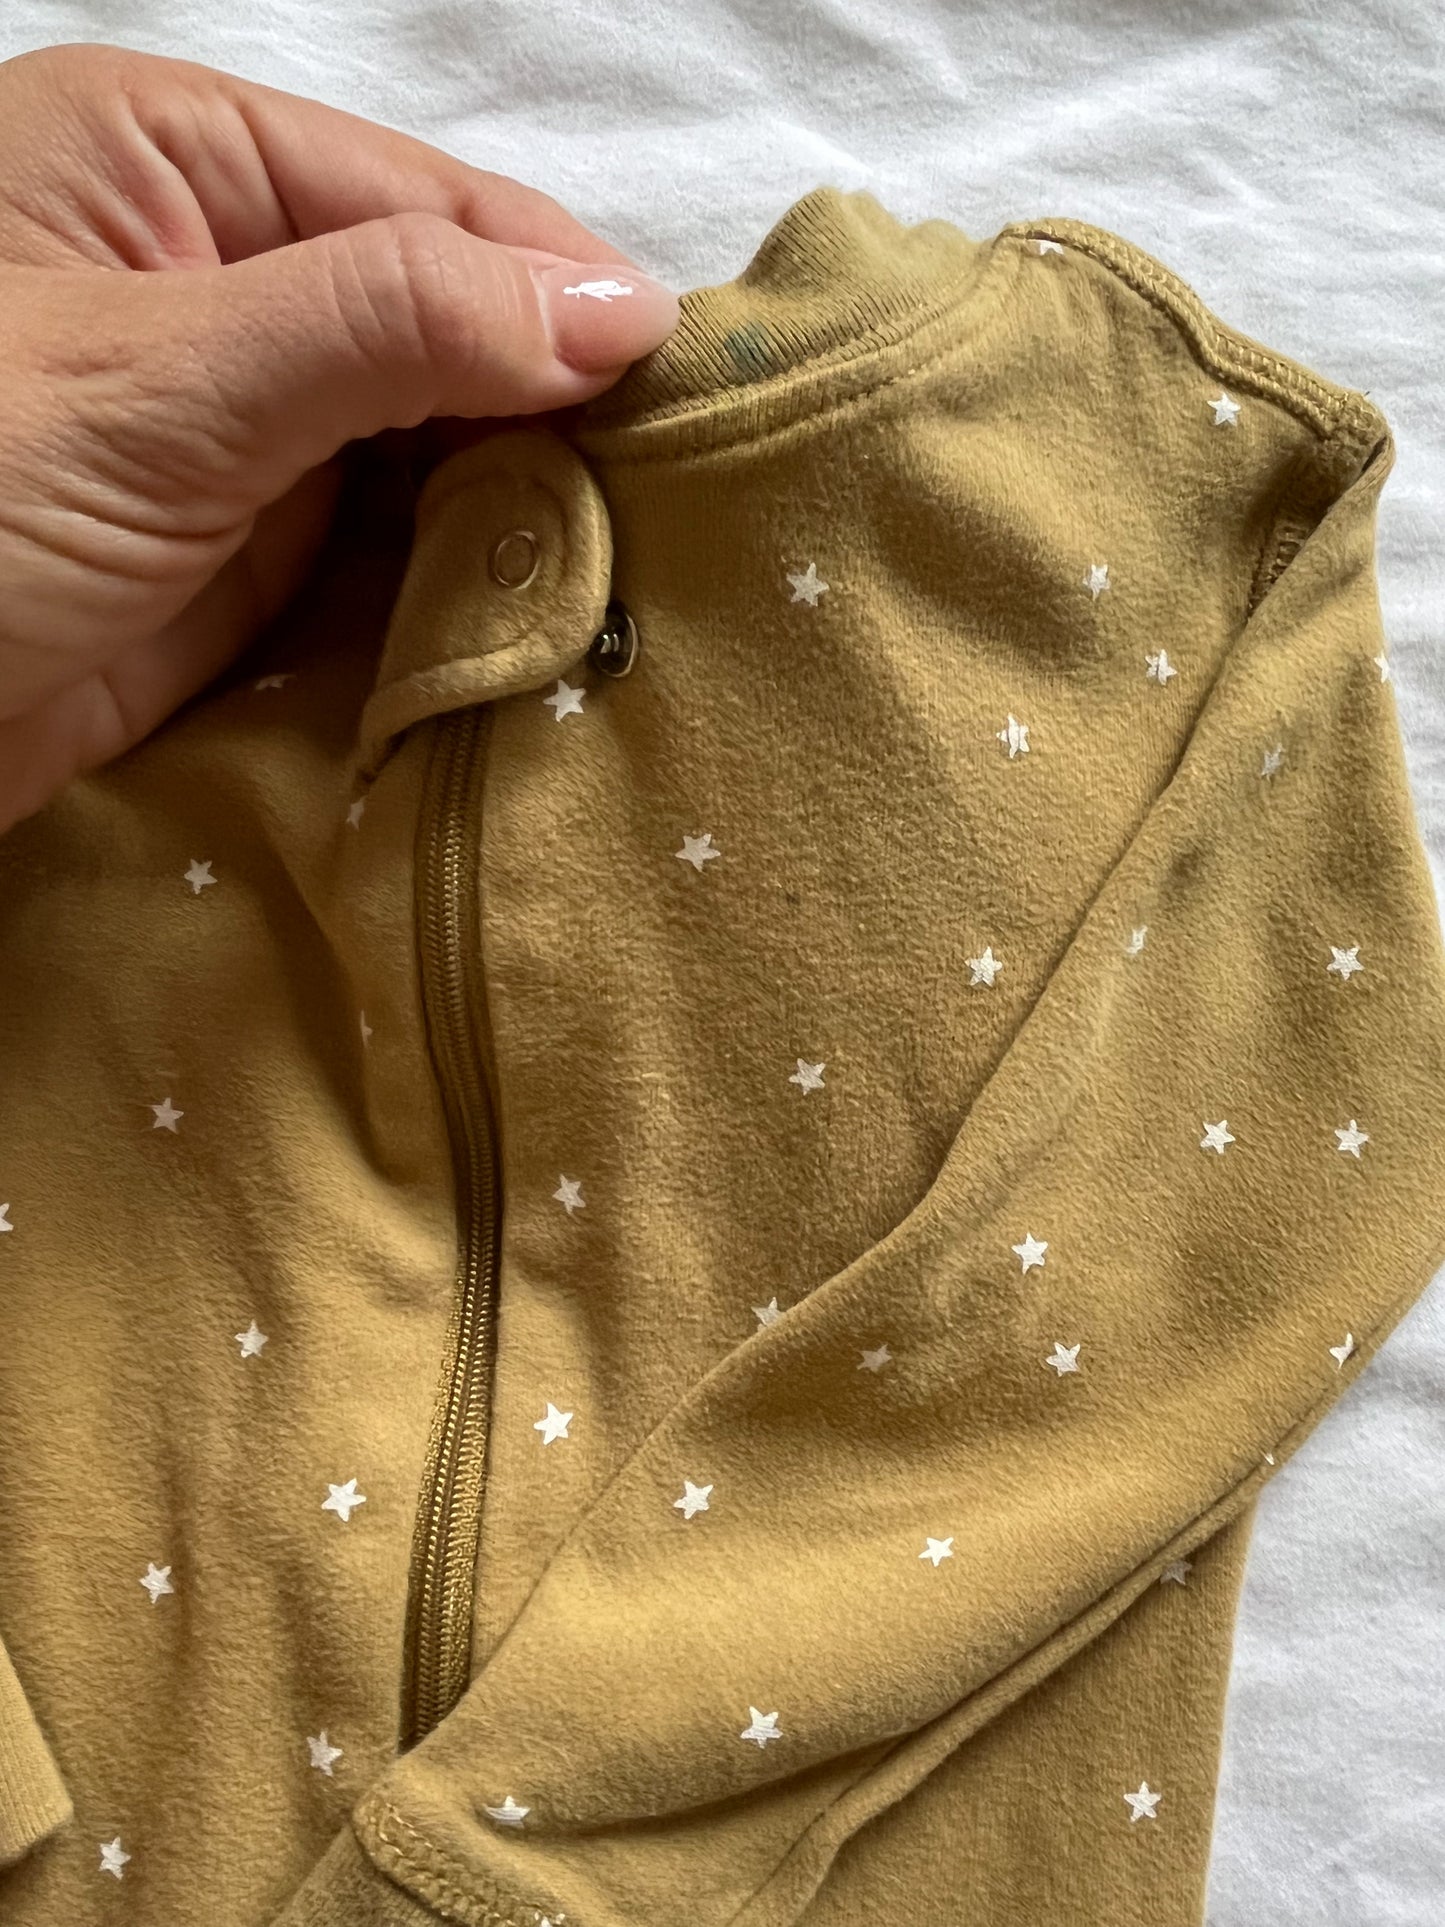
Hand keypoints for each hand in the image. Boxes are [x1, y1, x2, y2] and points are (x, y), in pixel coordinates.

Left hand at [0, 43, 679, 833]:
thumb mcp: (165, 384)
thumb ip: (390, 326)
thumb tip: (622, 312)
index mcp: (183, 164)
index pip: (432, 211)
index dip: (565, 296)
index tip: (700, 397)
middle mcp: (224, 285)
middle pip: (448, 330)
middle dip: (559, 414)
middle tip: (691, 505)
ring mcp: (240, 433)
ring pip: (433, 453)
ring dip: (523, 516)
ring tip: (650, 575)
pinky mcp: (246, 563)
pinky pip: (390, 559)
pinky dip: (463, 592)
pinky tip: (546, 620)